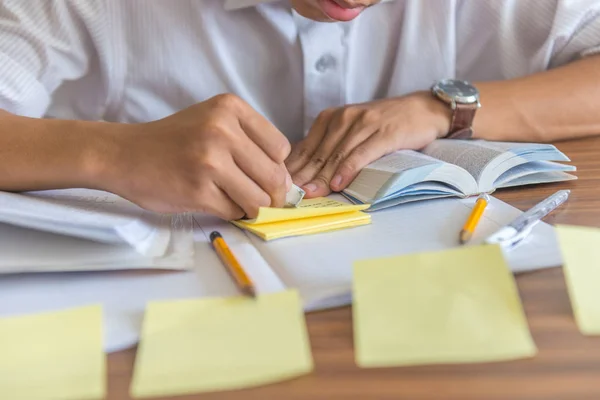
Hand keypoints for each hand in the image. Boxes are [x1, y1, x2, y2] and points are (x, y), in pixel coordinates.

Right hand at [100, 94, 291, 219]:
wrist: (123, 154)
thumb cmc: (173, 140)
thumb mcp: (212, 120)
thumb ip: (249, 142)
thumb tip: (287, 183)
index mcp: (230, 108)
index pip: (281, 148)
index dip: (277, 167)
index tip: (263, 176)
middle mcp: (222, 130)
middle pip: (274, 176)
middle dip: (272, 195)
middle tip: (260, 200)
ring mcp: (209, 161)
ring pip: (258, 199)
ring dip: (251, 207)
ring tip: (234, 199)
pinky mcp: (198, 190)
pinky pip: (235, 212)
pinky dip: (231, 213)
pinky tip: (215, 201)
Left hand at [285, 92, 450, 197]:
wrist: (422, 110)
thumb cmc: (383, 124)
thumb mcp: (350, 131)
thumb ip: (328, 147)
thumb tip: (302, 173)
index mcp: (330, 118)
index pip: (305, 148)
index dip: (292, 170)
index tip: (280, 188)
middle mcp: (343, 118)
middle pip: (318, 154)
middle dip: (302, 177)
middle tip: (288, 197)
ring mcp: (364, 124)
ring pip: (337, 155)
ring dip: (321, 177)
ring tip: (309, 195)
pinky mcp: (384, 133)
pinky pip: (361, 153)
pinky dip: (348, 170)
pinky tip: (338, 184)